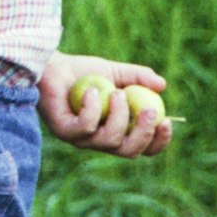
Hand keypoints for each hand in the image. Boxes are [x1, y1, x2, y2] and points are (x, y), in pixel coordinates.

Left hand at [38, 50, 173, 158]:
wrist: (50, 65)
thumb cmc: (82, 71)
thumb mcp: (115, 72)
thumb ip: (138, 77)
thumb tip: (162, 85)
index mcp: (116, 131)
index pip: (143, 148)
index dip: (157, 141)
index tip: (166, 122)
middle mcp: (99, 140)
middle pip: (129, 151)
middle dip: (143, 134)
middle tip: (148, 110)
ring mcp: (80, 139)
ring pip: (109, 140)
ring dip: (119, 116)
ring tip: (115, 92)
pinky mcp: (63, 131)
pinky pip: (85, 128)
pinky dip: (93, 109)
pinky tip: (92, 91)